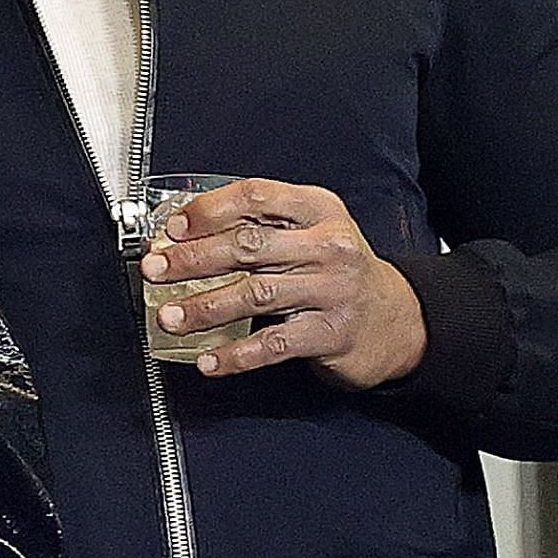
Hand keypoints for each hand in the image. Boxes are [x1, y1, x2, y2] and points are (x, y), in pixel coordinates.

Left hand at [141, 178, 426, 387]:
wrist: (400, 320)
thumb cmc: (338, 271)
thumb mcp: (312, 232)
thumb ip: (262, 227)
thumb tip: (186, 234)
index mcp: (318, 209)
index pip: (256, 197)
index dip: (209, 210)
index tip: (174, 227)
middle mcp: (328, 245)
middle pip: (248, 246)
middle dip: (192, 259)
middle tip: (156, 269)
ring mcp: (332, 290)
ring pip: (255, 294)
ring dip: (205, 307)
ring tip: (170, 316)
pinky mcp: (331, 333)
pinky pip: (274, 344)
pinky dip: (236, 354)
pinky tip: (209, 360)